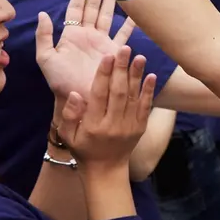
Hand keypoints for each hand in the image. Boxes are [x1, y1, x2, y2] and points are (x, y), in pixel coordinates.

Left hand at [36, 0, 135, 102]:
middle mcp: (88, 35)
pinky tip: (136, 13)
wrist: (80, 99)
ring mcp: (102, 43)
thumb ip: (44, 36)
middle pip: (94, 8)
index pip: (75, 9)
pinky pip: (124, 34)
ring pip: (108, 16)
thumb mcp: (46, 59)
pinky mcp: (115, 52)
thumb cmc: (60, 81)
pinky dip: (130, 23)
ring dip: (113, 1)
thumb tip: (43, 14)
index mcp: (71, 34)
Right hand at [56, 46, 155, 168]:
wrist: (106, 169)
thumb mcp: (68, 135)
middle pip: (118, 92)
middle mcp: (113, 125)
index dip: (103, 75)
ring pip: (133, 97)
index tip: (107, 57)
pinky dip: (148, 91)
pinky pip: (145, 107)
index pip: (99, 95)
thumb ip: (69, 114)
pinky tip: (151, 75)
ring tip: (139, 56)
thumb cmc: (83, 148)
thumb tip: (75, 92)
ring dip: (136, 76)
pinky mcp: (140, 128)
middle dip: (121, 69)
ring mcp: (129, 127)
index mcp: (94, 125)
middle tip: (124, 50)